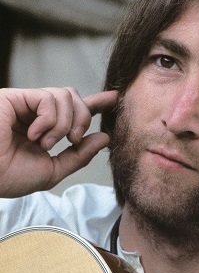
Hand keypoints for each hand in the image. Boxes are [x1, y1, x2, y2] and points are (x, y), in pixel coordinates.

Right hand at [0, 87, 116, 196]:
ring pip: (66, 95)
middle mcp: (35, 114)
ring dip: (65, 123)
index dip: (95, 103)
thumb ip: (78, 155)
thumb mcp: (52, 171)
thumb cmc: (9, 177)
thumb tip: (103, 138)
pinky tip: (34, 135)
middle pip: (75, 99)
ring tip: (46, 143)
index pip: (73, 110)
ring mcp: (25, 103)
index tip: (114, 98)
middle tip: (74, 140)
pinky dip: (49, 119)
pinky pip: (49, 98)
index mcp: (44, 129)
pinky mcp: (15, 97)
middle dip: (83, 118)